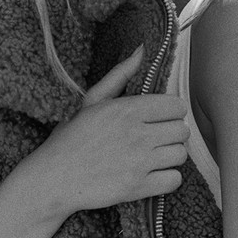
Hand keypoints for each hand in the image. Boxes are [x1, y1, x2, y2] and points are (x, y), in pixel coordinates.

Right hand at [26, 45, 189, 218]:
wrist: (55, 177)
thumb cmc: (73, 136)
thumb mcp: (93, 100)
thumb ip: (121, 74)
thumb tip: (142, 49)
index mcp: (128, 109)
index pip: (177, 106)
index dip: (171, 111)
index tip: (159, 117)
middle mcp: (138, 134)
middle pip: (182, 131)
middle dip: (172, 133)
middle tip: (156, 136)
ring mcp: (140, 163)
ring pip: (180, 155)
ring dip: (170, 155)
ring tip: (153, 154)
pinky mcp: (139, 188)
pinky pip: (174, 180)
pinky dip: (167, 177)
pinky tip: (151, 172)